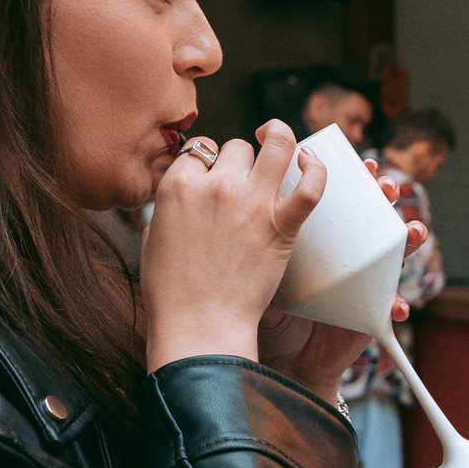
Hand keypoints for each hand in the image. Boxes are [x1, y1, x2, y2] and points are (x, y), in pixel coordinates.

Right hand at [139, 121, 325, 371]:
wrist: (198, 325)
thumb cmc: (171, 292)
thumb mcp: (152, 239)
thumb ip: (167, 208)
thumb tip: (179, 195)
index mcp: (176, 186)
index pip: (198, 150)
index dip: (209, 161)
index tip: (214, 175)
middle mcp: (215, 185)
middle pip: (237, 148)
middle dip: (241, 161)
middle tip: (244, 185)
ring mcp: (250, 202)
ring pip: (276, 147)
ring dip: (280, 142)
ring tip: (284, 147)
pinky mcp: (280, 225)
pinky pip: (310, 185)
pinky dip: (317, 168)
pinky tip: (312, 162)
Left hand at [258, 162, 425, 402]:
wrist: (282, 359)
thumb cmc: (271, 313)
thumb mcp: (261, 273)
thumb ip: (257, 246)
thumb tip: (244, 206)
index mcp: (323, 239)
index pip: (341, 199)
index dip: (353, 177)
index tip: (360, 162)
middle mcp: (348, 253)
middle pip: (373, 214)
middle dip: (384, 193)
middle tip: (384, 182)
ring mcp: (364, 279)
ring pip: (393, 250)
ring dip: (408, 236)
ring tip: (413, 230)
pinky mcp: (372, 312)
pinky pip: (392, 303)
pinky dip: (399, 303)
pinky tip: (399, 305)